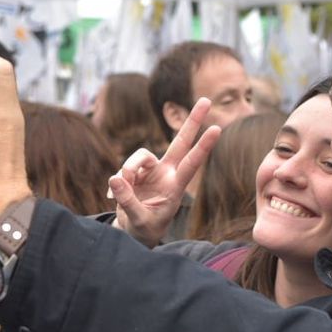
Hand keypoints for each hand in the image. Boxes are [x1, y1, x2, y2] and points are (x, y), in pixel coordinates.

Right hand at [110, 97, 220, 245]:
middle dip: (193, 121)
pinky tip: (114, 194)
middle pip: (180, 141)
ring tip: (121, 187)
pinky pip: (124, 166)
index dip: (203, 147)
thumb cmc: (144, 228)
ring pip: (141, 154)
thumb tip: (115, 178)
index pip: (192, 163)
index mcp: (175, 187)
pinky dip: (117, 180)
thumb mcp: (139, 220)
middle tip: (207, 100)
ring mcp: (151, 170)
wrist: (135, 232)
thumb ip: (127, 201)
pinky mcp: (134, 171)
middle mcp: (166, 173)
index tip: (217, 130)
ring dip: (129, 168)